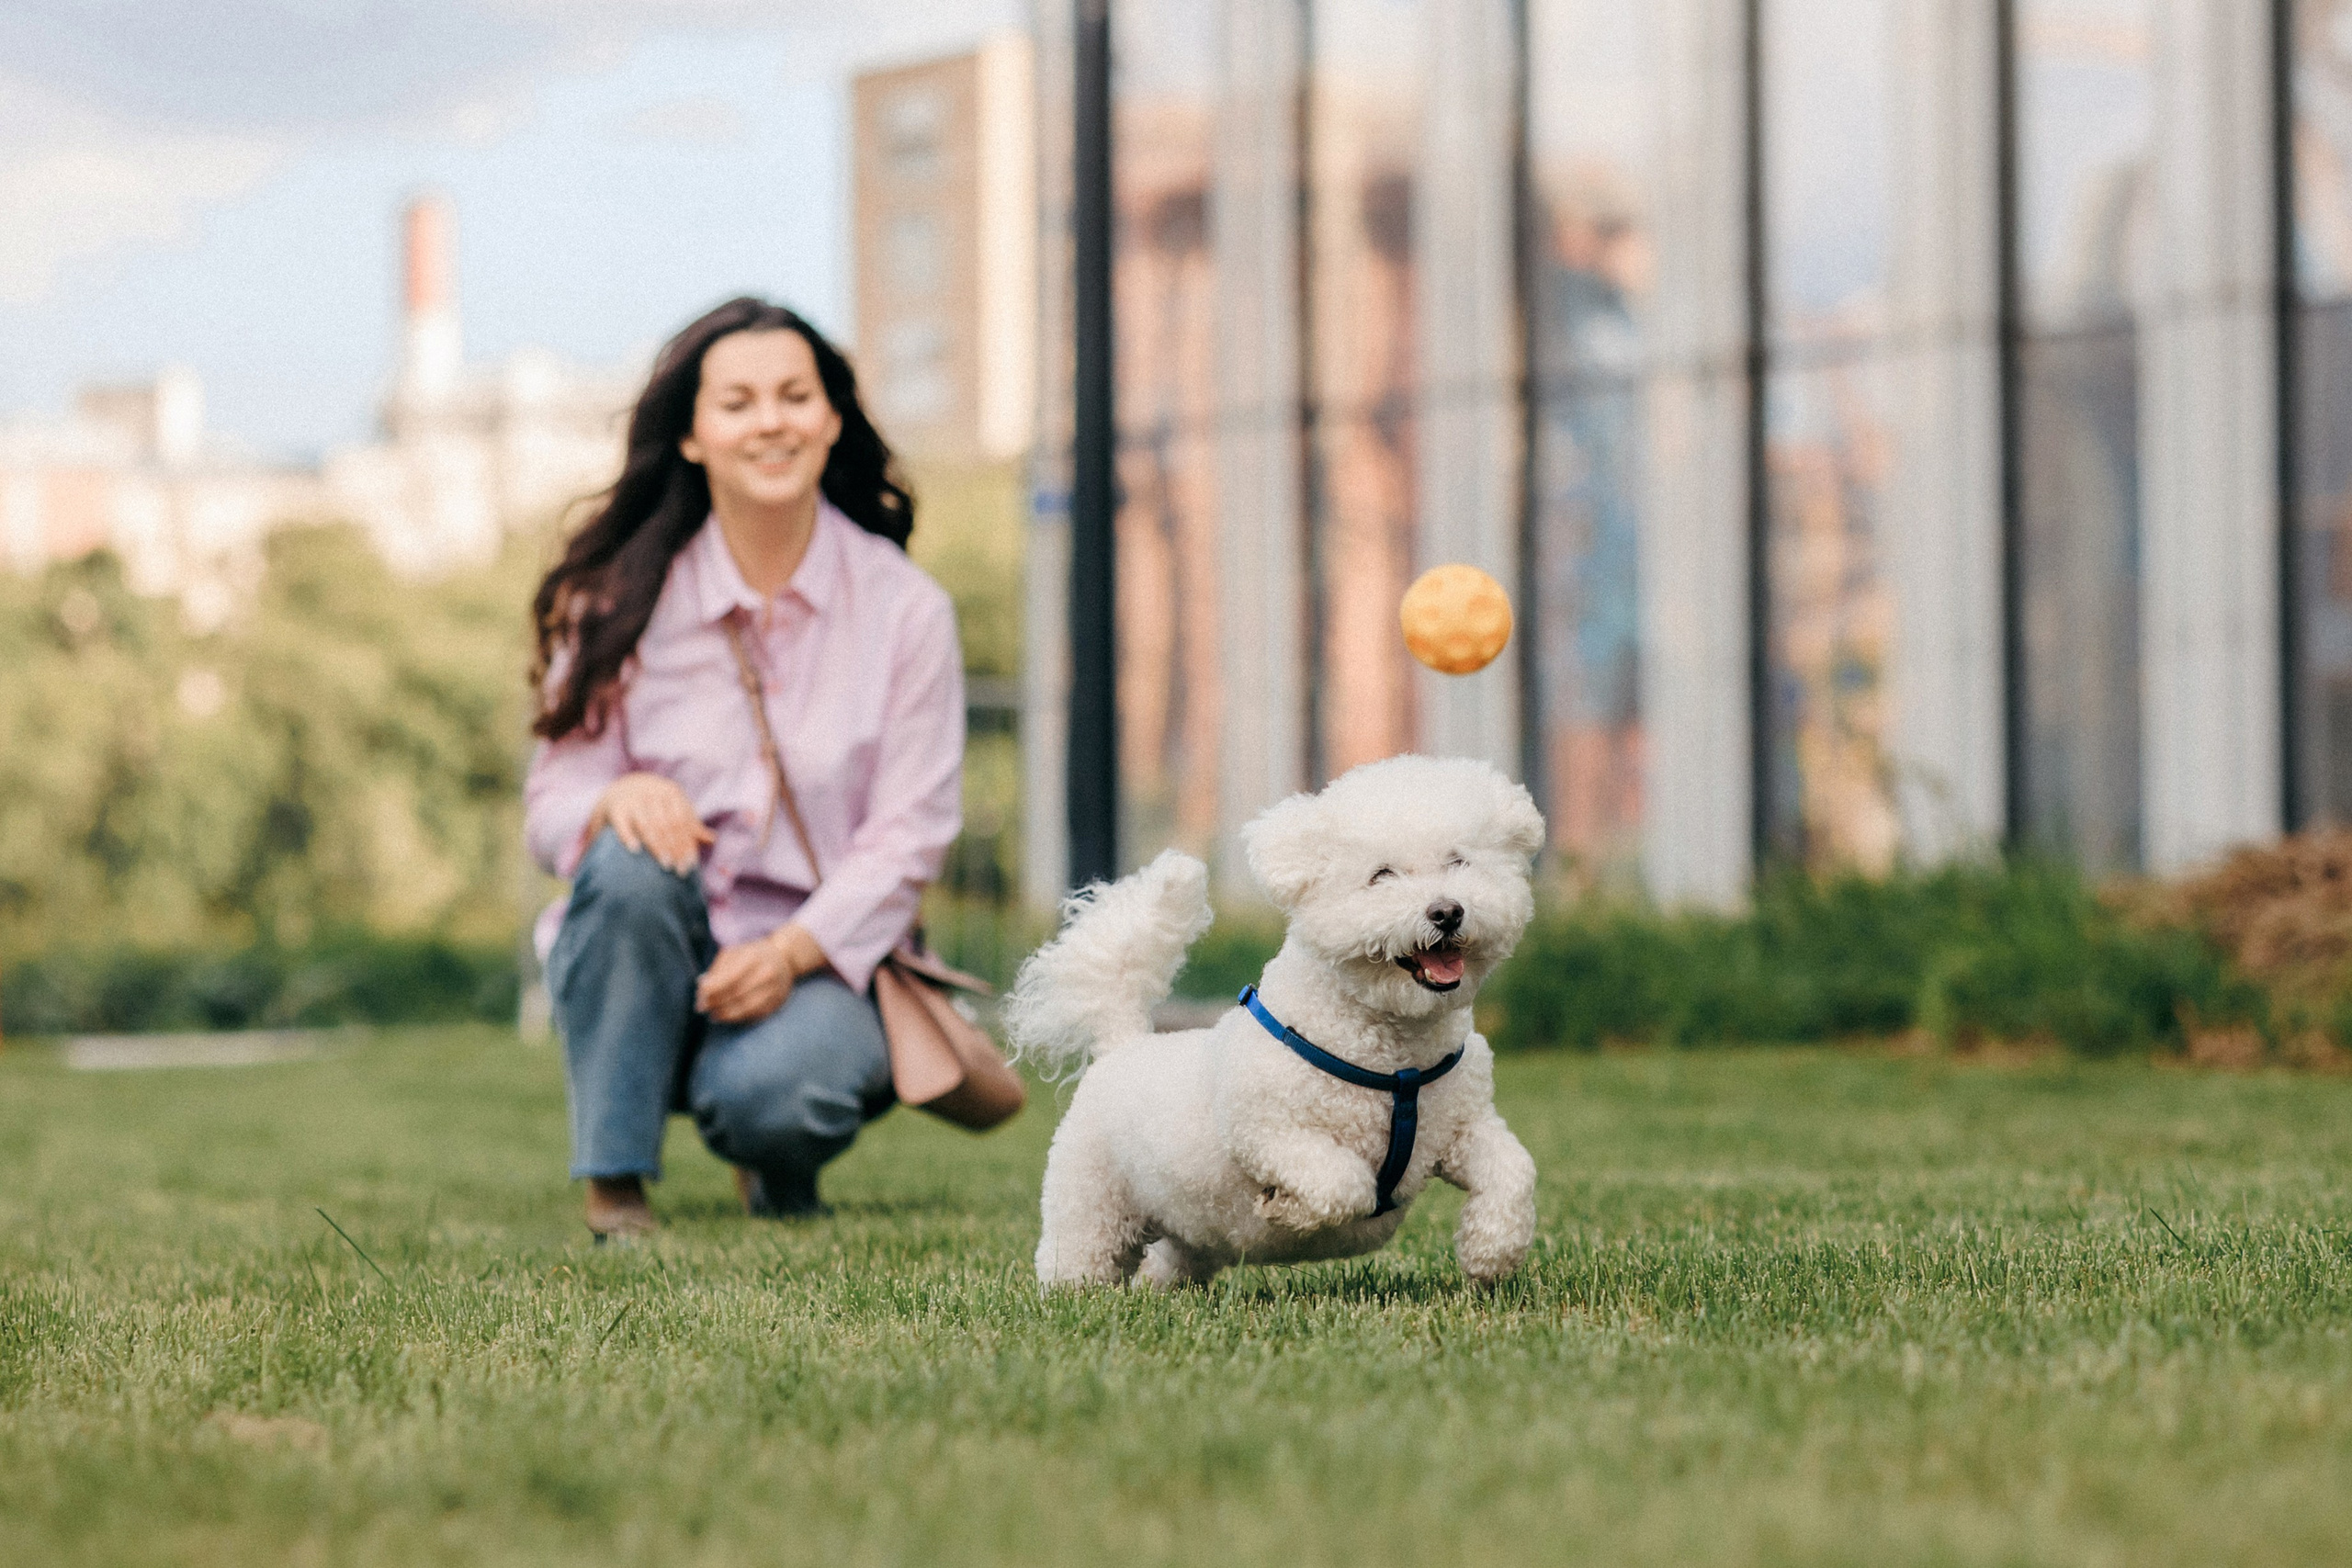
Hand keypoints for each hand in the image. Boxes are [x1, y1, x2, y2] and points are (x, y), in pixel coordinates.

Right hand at [586, 772, 710, 873]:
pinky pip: (622, 824)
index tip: (691, 865)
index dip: (688, 844)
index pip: (683, 821)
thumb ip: (690, 825)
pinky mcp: (616, 808)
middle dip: (676, 849)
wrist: (622, 789)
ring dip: (658, 846)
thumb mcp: (673, 808)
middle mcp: (652, 793)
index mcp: (671, 792)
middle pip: (668, 824)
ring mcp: (633, 800)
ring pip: (648, 825)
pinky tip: (636, 851)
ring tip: (666, 864)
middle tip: (680, 870)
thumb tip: (712, 840)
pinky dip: (628, 836)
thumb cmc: (656, 805)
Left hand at [696, 924, 827, 1023]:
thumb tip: (702, 988)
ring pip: (745, 1008)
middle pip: (736, 994)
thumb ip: (717, 970)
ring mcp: (774, 989)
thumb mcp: (734, 953)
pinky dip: (738, 1018)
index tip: (699, 997)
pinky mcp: (776, 1002)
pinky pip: (754, 1015)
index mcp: (753, 957)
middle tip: (702, 1007)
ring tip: (713, 1014)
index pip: (729, 978)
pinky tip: (728, 1016)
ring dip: (725, 1014)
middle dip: (716, 1003)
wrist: (784, 959)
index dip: (712, 990)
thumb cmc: (752, 955)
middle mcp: (766, 973)